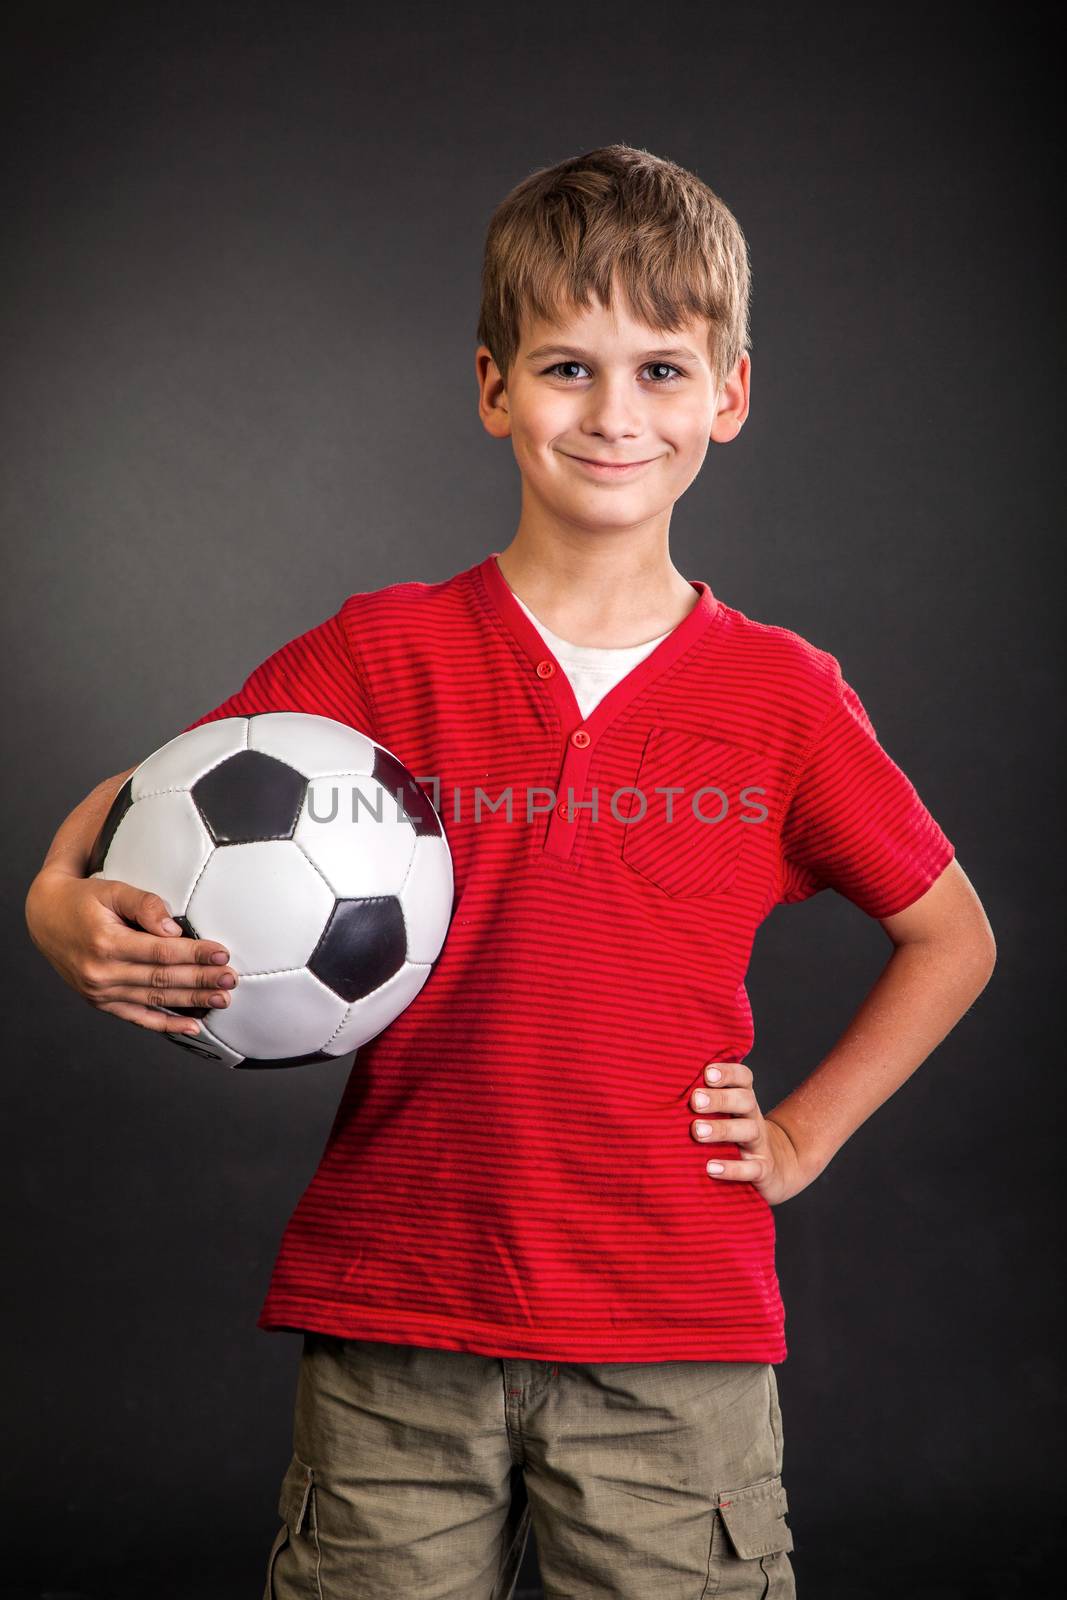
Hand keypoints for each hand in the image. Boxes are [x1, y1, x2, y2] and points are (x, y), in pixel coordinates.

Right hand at [25, 869, 237, 1036]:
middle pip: (162, 979)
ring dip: (191, 1002)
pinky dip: (165, 1024)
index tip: (223, 955)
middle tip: (231, 980)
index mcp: (106, 943)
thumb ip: (145, 905)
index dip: (195, 955)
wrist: (45, 917)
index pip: (161, 953)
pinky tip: (191, 1026)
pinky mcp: (100, 1002)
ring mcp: (99, 992)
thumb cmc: (84, 900)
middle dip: (201, 980)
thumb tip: (174, 929)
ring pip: (154, 999)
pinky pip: (137, 1017)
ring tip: (221, 1000)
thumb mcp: (112, 890)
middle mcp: (101, 972)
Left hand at [689, 1061, 809, 1205]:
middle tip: (695, 1101)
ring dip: (722, 1129)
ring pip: (749, 1130)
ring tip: (697, 1132)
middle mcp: (753, 1118)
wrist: (773, 1170)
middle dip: (720, 1099)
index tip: (707, 1073)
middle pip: (745, 1101)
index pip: (743, 1078)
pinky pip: (752, 1168)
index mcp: (742, 1101)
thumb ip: (701, 1102)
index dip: (728, 1073)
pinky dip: (732, 1168)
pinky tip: (710, 1168)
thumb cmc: (732, 1137)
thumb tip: (661, 1088)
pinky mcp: (763, 1170)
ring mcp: (760, 1144)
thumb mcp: (724, 1116)